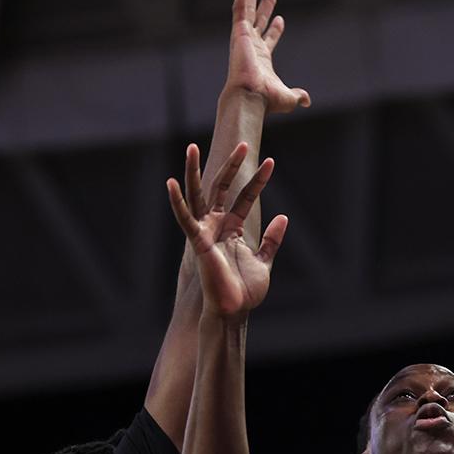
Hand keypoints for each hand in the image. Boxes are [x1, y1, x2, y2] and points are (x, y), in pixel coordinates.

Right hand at [167, 142, 287, 317]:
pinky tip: (171, 182)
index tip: (271, 162)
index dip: (258, 180)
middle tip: (243, 144)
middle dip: (231, 166)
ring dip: (193, 172)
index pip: (245, 196)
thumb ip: (272, 239)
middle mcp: (216, 225)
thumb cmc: (245, 291)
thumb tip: (283, 216)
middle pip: (221, 188)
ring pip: (197, 195)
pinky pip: (184, 219)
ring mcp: (205, 231)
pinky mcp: (197, 242)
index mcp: (232, 228)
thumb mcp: (265, 260)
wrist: (235, 310)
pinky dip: (177, 202)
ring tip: (191, 147)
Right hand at [224, 0, 310, 112]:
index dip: (275, 30)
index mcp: (262, 60)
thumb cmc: (266, 100)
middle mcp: (252, 48)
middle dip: (265, 7)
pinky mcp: (239, 32)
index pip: (269, 40)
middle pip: (259, 22)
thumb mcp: (288, 97)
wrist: (250, 96)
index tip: (280, 19)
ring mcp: (244, 39)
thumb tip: (307, 101)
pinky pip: (239, 8)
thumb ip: (297, 96)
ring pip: (246, 12)